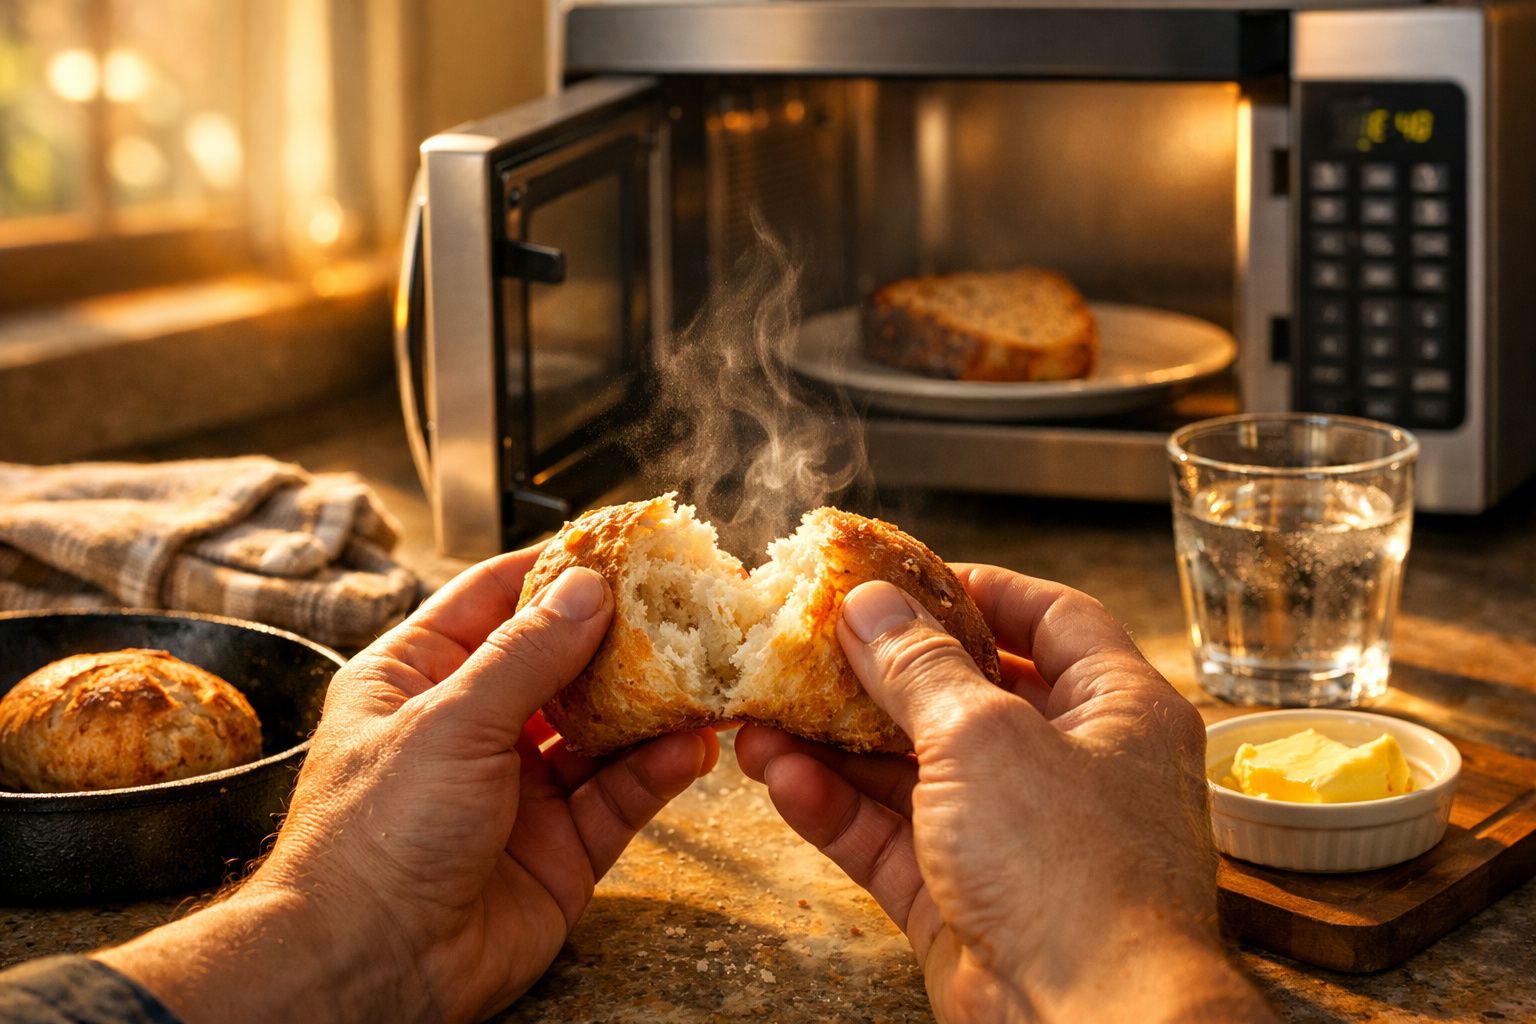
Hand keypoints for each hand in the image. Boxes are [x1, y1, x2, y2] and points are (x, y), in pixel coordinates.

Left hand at [98, 547, 718, 1022]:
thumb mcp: (448, 724)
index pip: (494, 598)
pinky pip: (620, 794)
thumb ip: (525, 656)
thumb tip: (587, 589)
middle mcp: (472, 726)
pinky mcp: (561, 846)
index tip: (618, 542)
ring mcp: (520, 787)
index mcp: (419, 679)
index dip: (556, 568)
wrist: (370, 970)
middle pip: (561, 660)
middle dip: (621, 636)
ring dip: (651, 704)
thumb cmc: (371, 843)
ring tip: (703, 675)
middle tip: (683, 606)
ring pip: (602, 728)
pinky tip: (690, 746)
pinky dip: (657, 769)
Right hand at [736, 565, 1273, 1023]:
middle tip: (814, 640)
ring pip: (915, 772)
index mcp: (1117, 712)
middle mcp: (1072, 769)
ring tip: (766, 708)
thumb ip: (917, 667)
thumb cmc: (1070, 868)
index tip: (906, 575)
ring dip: (838, 742)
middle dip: (884, 671)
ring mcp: (1015, 839)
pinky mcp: (964, 899)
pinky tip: (780, 776)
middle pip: (967, 696)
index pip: (1055, 620)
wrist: (1083, 1022)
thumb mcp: (984, 736)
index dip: (980, 589)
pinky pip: (893, 839)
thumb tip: (869, 604)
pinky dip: (838, 807)